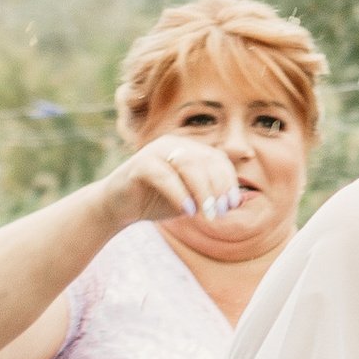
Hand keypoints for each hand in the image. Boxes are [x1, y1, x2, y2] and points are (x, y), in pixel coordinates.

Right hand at [109, 137, 242, 229]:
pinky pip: (164, 176)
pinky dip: (179, 194)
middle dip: (217, 189)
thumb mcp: (190, 200)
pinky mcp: (139, 164)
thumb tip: (241, 201)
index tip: (230, 206)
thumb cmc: (156, 201)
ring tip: (206, 214)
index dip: (228, 182)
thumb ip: (211, 197)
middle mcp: (173, 143)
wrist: (117, 207)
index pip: (217, 159)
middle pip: (206, 160)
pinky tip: (187, 212)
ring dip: (202, 191)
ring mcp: (155, 151)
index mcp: (188, 148)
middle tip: (218, 214)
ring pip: (188, 165)